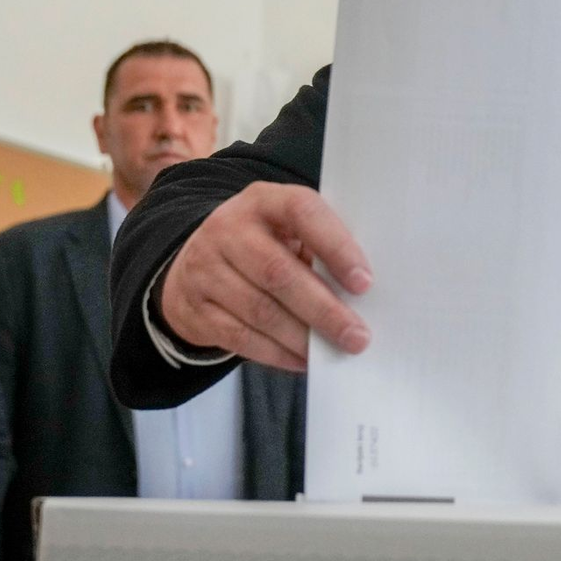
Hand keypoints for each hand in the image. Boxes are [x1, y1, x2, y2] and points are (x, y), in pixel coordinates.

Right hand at [160, 182, 373, 372]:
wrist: (197, 262)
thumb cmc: (264, 244)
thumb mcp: (287, 228)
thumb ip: (318, 246)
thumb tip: (358, 294)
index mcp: (263, 200)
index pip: (302, 212)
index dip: (335, 246)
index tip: (364, 282)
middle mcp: (228, 229)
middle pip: (278, 272)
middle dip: (323, 309)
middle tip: (357, 335)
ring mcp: (206, 268)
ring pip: (259, 310)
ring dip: (302, 337)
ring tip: (335, 351)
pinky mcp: (195, 308)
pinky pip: (240, 337)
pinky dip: (276, 353)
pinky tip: (302, 360)